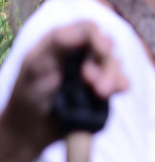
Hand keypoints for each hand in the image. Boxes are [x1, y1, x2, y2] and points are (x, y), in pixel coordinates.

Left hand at [0, 22, 127, 161]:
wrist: (31, 131)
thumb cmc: (27, 96)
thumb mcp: (36, 65)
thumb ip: (58, 43)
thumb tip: (88, 30)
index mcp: (61, 43)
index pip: (88, 29)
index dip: (99, 37)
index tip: (103, 51)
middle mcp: (79, 54)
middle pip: (106, 48)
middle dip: (106, 66)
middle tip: (97, 87)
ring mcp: (92, 72)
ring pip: (115, 65)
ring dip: (113, 78)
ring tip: (101, 95)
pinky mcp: (101, 90)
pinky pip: (121, 83)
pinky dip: (121, 86)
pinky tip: (114, 94)